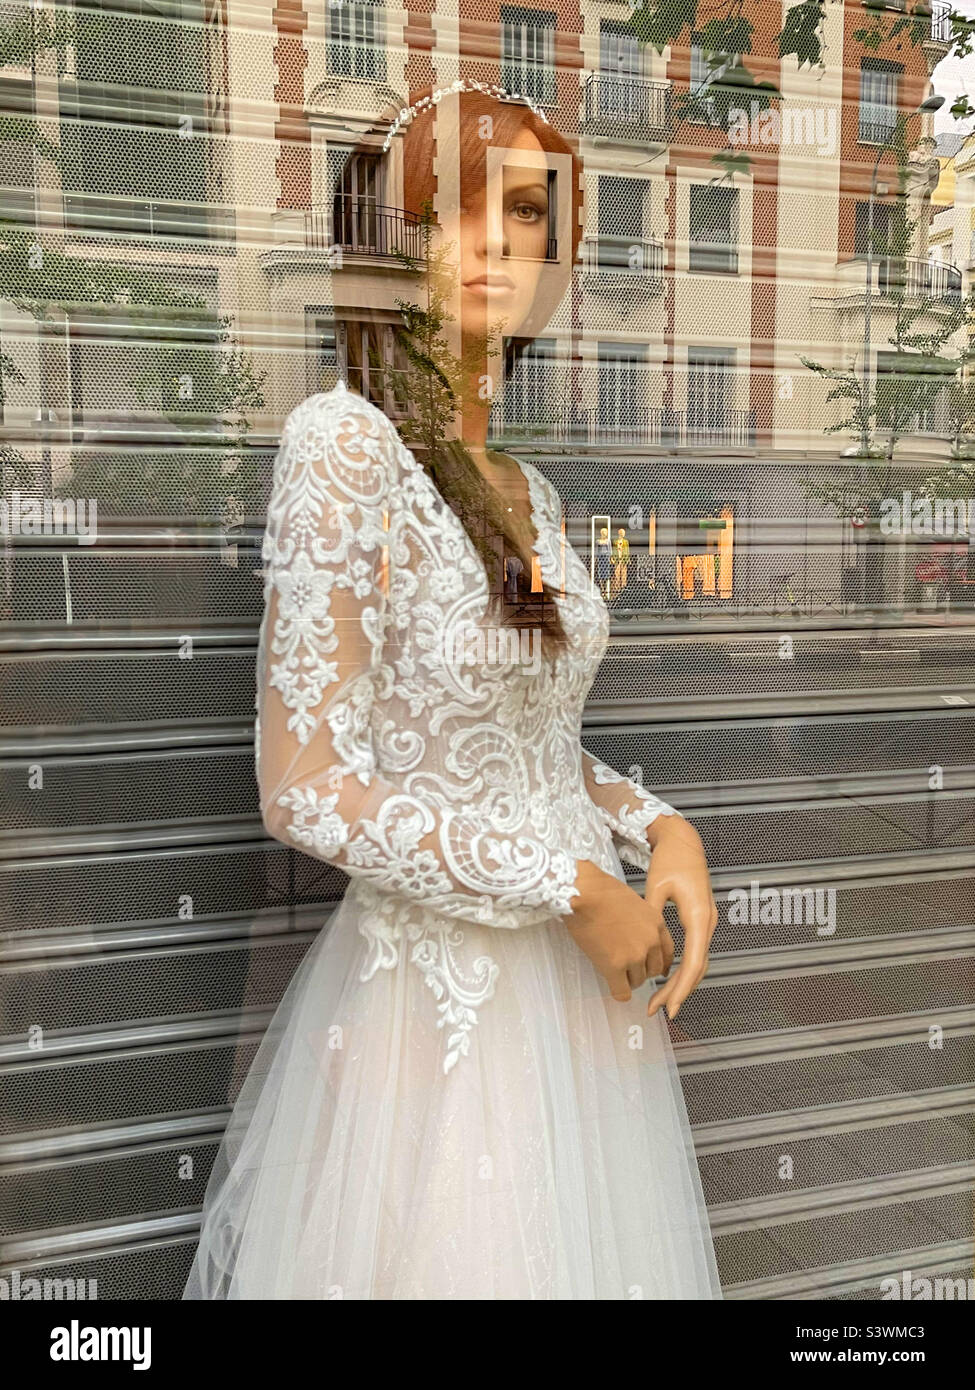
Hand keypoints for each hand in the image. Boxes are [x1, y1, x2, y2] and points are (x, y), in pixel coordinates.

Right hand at [566, 860, 674, 1002]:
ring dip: (627, 979)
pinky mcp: (616, 966)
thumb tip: (635, 935)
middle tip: (627, 967)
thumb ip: (641, 922)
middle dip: (641, 970)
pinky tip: (611, 984)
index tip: (652, 966)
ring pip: (638, 981)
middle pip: (654, 969)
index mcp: (656, 922)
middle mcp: (650, 940)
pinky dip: (618, 991)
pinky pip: (622, 991)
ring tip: (613, 968)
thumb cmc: (600, 890)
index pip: (667, 952)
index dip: (658, 962)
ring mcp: (634, 954)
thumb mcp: (632, 901)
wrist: (584, 891)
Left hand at [642, 816, 716, 1019]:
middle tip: (657, 1010)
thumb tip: (641, 942)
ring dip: (680, 983)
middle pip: (697, 969)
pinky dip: (682, 969)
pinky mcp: (700, 921)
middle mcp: (707, 923)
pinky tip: (666, 978)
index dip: (681, 988)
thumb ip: (651, 916)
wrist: (683, 841)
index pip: (693, 962)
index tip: (670, 1006)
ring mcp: (707, 922)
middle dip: (678, 992)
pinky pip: (694, 952)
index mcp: (699, 916)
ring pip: (697, 963)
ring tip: (660, 1001)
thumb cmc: (671, 860)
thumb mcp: (655, 887)